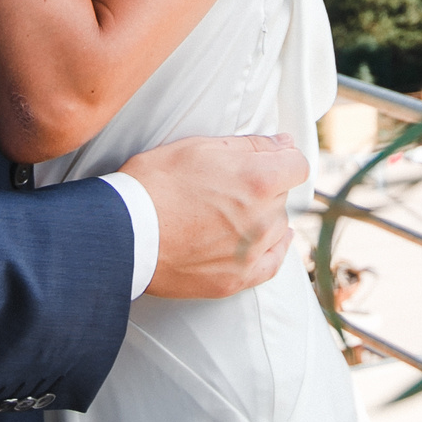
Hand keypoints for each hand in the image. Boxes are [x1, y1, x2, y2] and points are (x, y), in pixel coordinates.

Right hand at [120, 134, 307, 298]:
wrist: (123, 234)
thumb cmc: (154, 184)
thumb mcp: (198, 147)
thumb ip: (250, 145)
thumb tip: (283, 143)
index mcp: (257, 180)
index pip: (297, 164)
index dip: (283, 157)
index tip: (270, 159)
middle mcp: (262, 218)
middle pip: (282, 195)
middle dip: (264, 186)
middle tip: (229, 185)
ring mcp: (251, 252)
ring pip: (276, 226)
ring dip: (262, 217)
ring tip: (226, 213)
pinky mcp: (237, 278)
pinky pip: (272, 262)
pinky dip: (271, 249)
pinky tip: (264, 241)